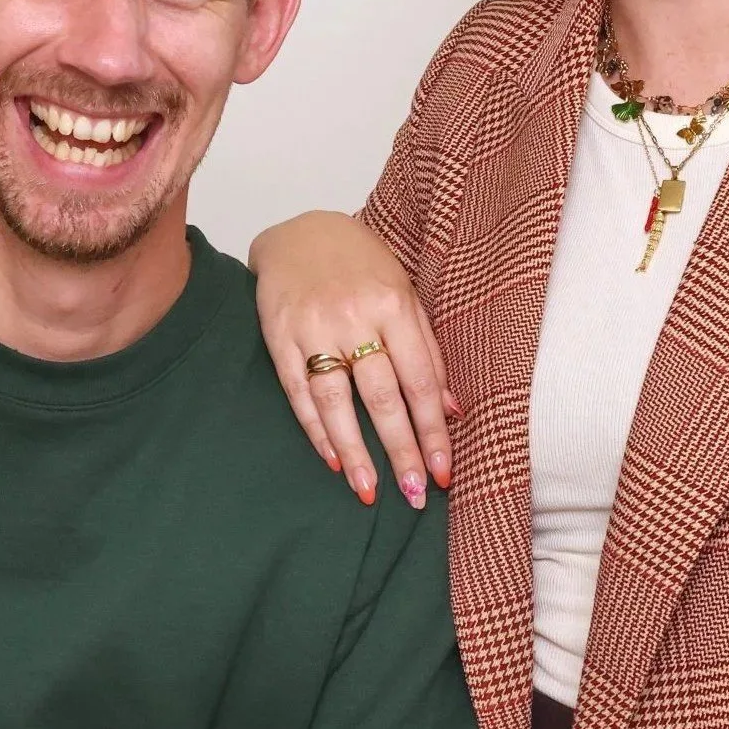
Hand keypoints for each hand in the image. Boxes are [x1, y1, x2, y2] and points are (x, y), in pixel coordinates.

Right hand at [249, 211, 457, 505]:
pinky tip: (333, 458)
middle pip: (381, 396)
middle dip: (400, 449)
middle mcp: (354, 316)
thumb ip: (426, 350)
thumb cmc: (360, 266)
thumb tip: (449, 410)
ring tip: (369, 490)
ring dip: (355, 452)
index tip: (443, 471)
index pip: (419, 380)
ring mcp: (313, 327)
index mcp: (393, 304)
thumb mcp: (404, 293)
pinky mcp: (279, 336)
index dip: (432, 430)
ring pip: (336, 401)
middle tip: (414, 495)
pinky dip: (317, 429)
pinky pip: (299, 392)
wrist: (300, 233)